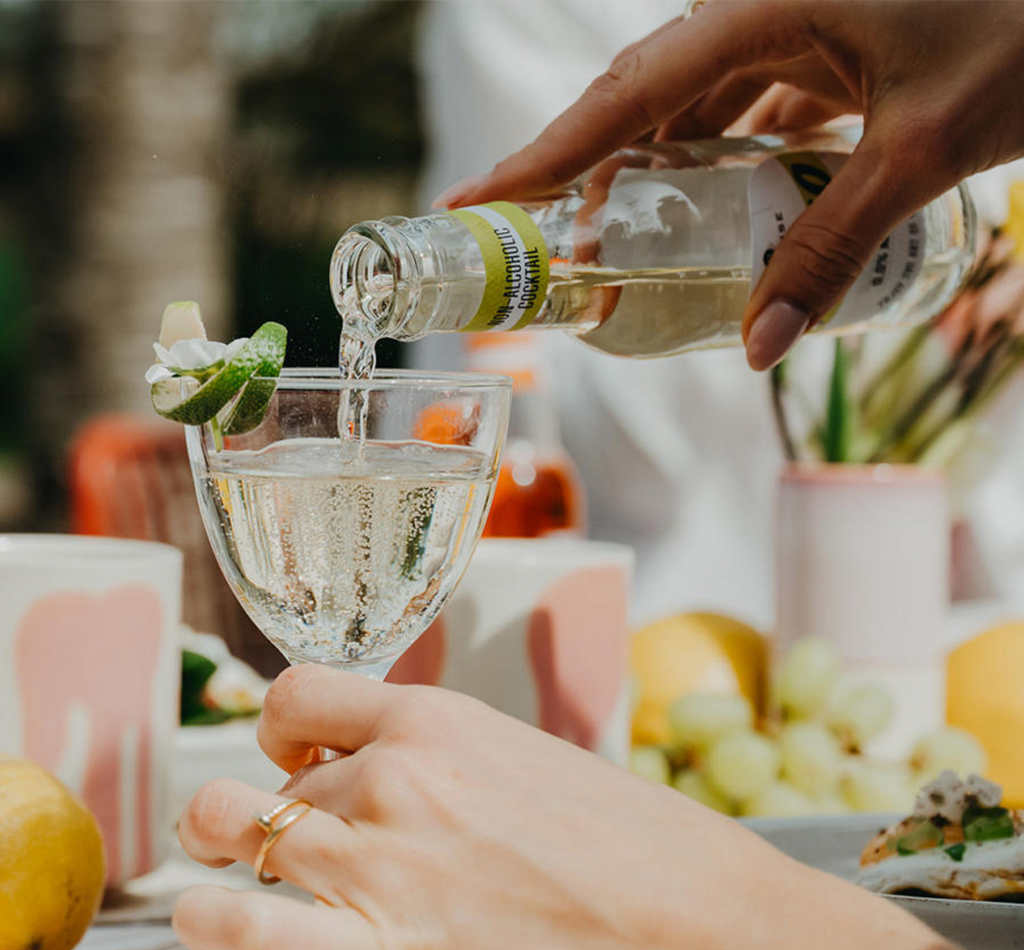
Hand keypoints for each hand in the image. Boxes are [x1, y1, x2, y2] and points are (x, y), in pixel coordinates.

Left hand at [174, 666, 1022, 949]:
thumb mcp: (520, 753)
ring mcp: (379, 862)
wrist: (698, 923)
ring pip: (237, 831)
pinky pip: (238, 925)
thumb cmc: (628, 838)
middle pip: (272, 779)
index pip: (293, 693)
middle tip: (306, 835)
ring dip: (237, 849)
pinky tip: (217, 918)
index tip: (299, 754)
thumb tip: (370, 764)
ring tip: (266, 871)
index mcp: (433, 717)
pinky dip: (209, 919)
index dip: (282, 728)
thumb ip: (434, 752)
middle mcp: (394, 776)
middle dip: (279, 804)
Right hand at [435, 0, 1023, 369]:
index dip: (542, 156)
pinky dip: (720, 162)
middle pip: (641, 100)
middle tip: (543, 245)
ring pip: (691, 106)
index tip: (476, 199)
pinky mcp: (821, 41)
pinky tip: (712, 211)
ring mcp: (792, 20)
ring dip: (654, 176)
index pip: (623, 95)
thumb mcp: (924, 151)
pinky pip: (745, 105)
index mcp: (766, 3)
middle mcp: (761, 4)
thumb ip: (834, 249)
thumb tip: (759, 347)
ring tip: (615, 243)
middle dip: (587, 176)